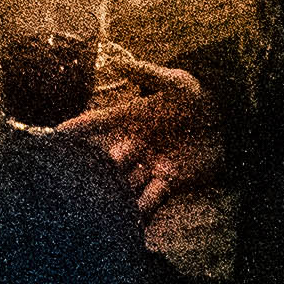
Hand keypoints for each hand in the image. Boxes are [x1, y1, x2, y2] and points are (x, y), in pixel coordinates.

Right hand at [74, 51, 220, 210]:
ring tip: (94, 207)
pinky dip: (139, 210)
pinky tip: (127, 223)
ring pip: (124, 181)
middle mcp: (135, 143)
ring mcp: (150, 164)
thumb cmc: (202, 97)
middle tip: (71, 181)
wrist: (232, 123)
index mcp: (131, 117)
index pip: (96, 123)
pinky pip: (149, 198)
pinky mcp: (168, 182)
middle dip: (91, 169)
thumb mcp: (177, 82)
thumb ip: (146, 73)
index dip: (75, 129)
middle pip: (106, 158)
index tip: (52, 136)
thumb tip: (115, 60)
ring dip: (112, 193)